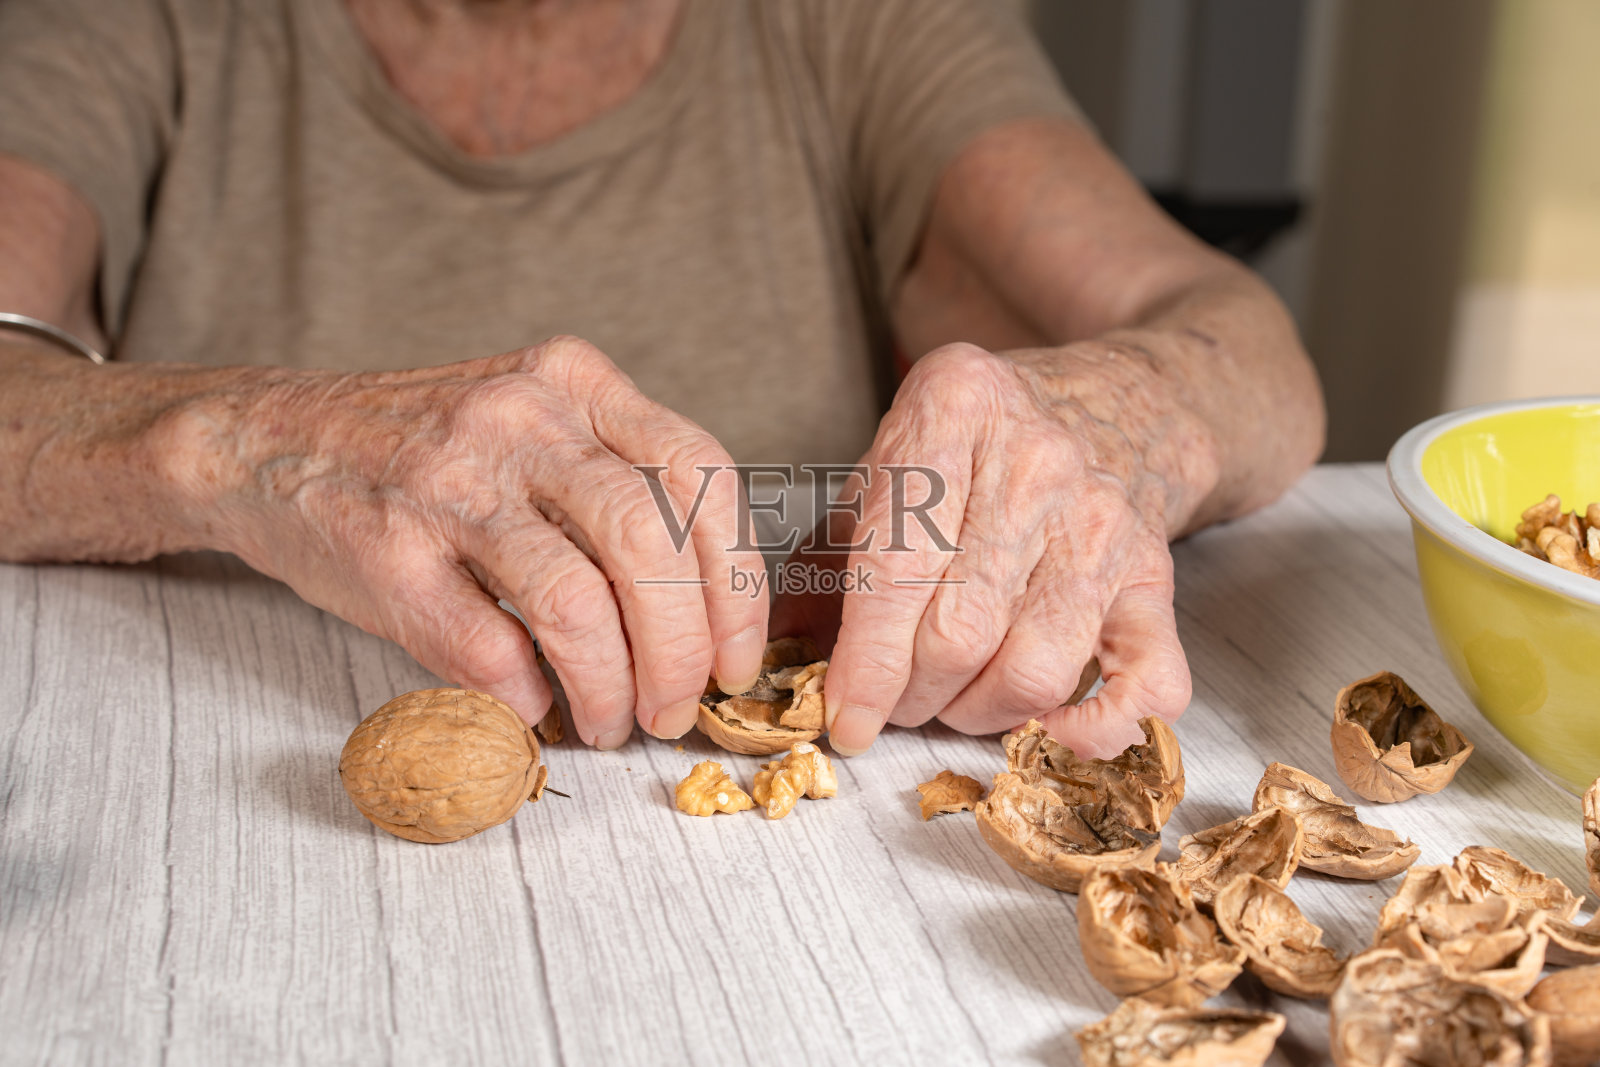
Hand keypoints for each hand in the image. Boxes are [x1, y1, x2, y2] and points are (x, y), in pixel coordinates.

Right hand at [158, 336, 766, 745]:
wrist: (265, 439)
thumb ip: (618, 481)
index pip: (701, 477)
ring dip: (609, 688)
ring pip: (575, 603)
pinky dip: (524, 696)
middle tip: (676, 708)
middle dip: (683, 651)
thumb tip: (708, 615)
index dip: (736, 584)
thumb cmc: (424, 451)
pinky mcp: (387, 550)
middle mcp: (520, 419)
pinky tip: (530, 705)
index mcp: (575, 382)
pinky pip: (486, 646)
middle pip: (648, 546)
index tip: (736, 657)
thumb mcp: (534, 422)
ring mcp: (449, 482)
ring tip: (609, 722)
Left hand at [771, 342, 1194, 756]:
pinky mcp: (1157, 579)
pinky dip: (1096, 731)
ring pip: (1035, 670)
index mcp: (954, 411)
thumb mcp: (888, 467)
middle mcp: (1038, 462)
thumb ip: (825, 555)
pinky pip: (1145, 685)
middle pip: (960, 633)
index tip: (843, 719)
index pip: (896, 568)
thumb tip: (773, 652)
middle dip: (911, 696)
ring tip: (952, 700)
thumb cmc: (976, 449)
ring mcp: (1106, 523)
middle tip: (894, 700)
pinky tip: (1048, 726)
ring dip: (978, 715)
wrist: (1110, 407)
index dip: (864, 664)